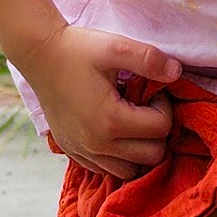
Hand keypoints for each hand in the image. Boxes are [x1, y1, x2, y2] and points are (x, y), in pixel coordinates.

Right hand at [22, 25, 179, 181]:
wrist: (39, 53)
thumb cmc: (77, 49)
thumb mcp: (115, 46)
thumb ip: (149, 59)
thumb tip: (177, 72)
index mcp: (111, 121)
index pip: (161, 129)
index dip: (165, 106)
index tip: (152, 91)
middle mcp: (97, 144)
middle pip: (152, 155)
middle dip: (156, 130)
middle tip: (144, 105)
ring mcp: (83, 151)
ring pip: (130, 170)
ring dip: (139, 148)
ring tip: (131, 120)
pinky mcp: (72, 151)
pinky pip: (106, 170)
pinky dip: (118, 157)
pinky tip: (113, 130)